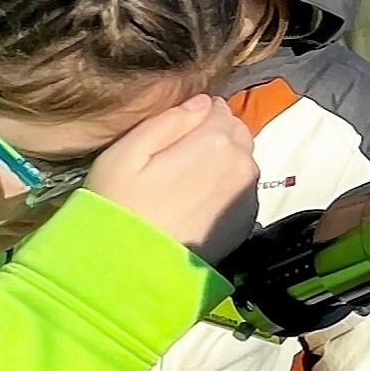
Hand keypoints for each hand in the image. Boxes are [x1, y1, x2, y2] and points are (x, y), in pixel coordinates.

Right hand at [85, 95, 258, 257]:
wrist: (136, 269)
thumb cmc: (122, 207)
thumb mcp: (127, 153)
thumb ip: (168, 120)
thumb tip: (202, 101)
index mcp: (215, 140)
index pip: (217, 107)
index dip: (194, 116)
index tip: (172, 135)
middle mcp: (242, 163)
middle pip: (234, 131)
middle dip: (213, 135)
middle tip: (177, 158)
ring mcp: (248, 193)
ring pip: (241, 159)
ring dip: (222, 161)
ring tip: (186, 181)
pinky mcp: (247, 219)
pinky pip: (241, 188)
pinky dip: (226, 187)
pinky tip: (198, 202)